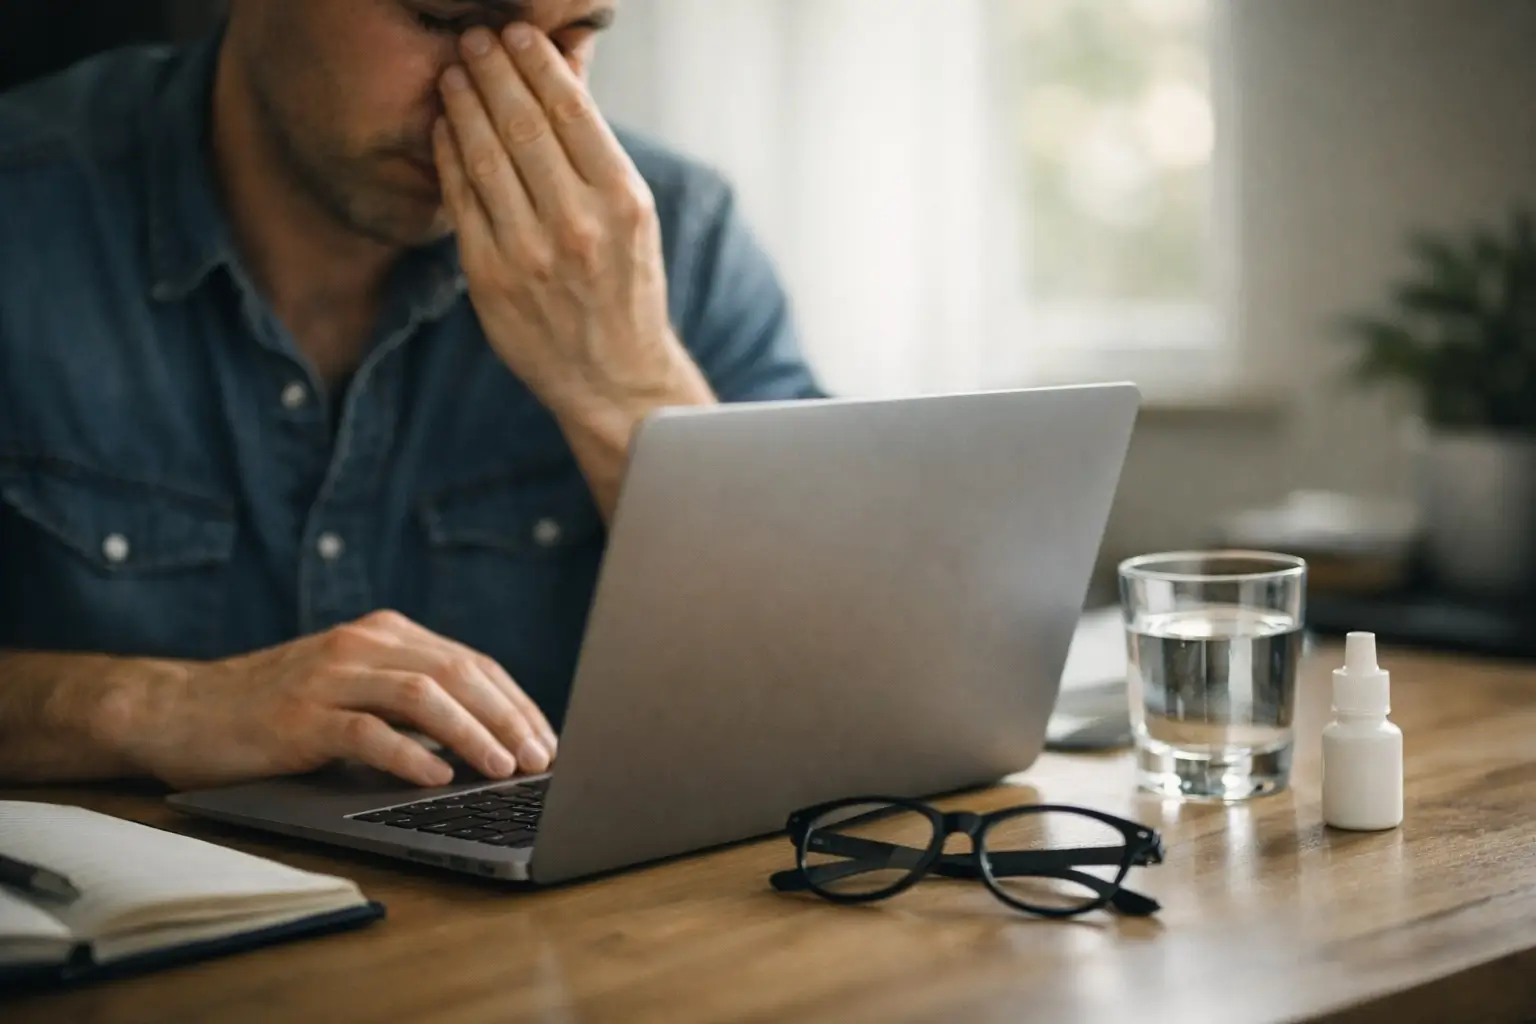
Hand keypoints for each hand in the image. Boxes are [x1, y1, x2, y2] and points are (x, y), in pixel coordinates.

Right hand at [118, 611, 557, 789]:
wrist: (180, 709)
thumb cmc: (275, 708)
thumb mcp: (351, 688)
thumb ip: (410, 701)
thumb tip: (489, 741)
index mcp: (385, 633)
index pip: (472, 662)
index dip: (516, 702)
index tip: (548, 739)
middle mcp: (363, 645)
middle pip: (459, 674)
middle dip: (508, 718)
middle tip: (541, 759)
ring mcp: (330, 677)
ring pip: (423, 696)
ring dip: (473, 734)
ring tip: (504, 768)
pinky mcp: (299, 716)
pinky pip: (366, 731)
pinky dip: (408, 754)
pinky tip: (437, 778)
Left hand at [434, 23, 713, 419]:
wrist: (614, 378)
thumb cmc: (625, 287)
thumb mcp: (632, 215)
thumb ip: (595, 142)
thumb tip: (571, 64)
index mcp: (622, 201)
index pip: (570, 109)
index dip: (535, 62)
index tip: (516, 33)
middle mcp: (578, 224)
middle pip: (521, 124)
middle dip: (492, 70)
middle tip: (474, 38)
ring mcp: (530, 253)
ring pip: (484, 156)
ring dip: (463, 104)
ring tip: (455, 72)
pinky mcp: (490, 277)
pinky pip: (461, 200)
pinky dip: (448, 154)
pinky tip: (444, 127)